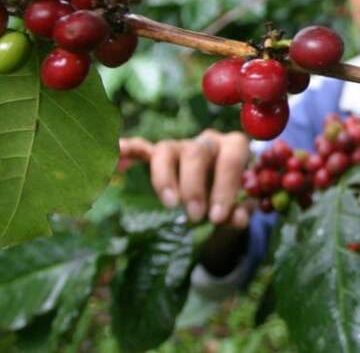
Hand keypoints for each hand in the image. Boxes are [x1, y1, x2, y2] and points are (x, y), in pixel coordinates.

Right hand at [119, 130, 253, 227]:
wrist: (222, 194)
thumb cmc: (233, 198)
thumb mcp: (242, 207)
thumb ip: (241, 211)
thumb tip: (236, 218)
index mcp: (234, 146)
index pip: (232, 157)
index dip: (226, 186)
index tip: (218, 216)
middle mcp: (207, 140)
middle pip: (196, 152)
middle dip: (194, 186)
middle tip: (195, 216)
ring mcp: (181, 146)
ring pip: (166, 149)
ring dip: (165, 178)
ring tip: (170, 204)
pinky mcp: (158, 156)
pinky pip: (141, 148)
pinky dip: (129, 150)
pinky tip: (117, 152)